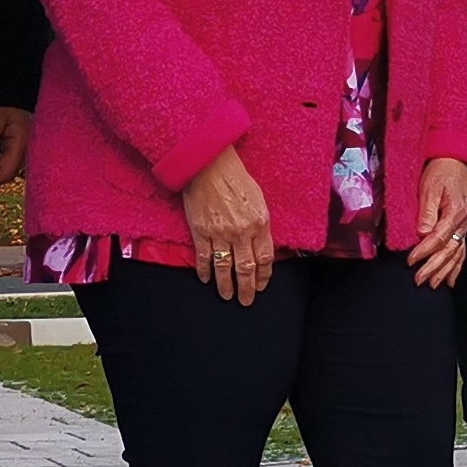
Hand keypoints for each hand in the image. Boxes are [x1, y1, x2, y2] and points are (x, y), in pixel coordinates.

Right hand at [179, 144, 274, 305]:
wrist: (209, 165)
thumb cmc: (236, 179)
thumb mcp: (258, 200)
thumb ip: (261, 223)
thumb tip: (261, 243)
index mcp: (260, 223)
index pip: (265, 258)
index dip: (264, 275)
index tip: (262, 285)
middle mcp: (241, 232)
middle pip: (246, 268)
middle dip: (247, 288)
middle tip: (246, 301)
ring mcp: (220, 233)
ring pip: (225, 267)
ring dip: (226, 285)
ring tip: (227, 296)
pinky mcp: (201, 231)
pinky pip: (204, 257)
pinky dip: (204, 270)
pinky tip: (205, 279)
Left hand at [407, 157, 466, 289]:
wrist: (457, 162)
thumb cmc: (442, 171)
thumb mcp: (430, 187)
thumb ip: (426, 211)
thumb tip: (422, 232)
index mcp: (455, 212)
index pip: (438, 238)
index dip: (423, 251)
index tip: (410, 260)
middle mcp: (463, 223)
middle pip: (448, 250)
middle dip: (433, 267)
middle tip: (418, 279)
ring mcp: (465, 227)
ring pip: (456, 254)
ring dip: (444, 271)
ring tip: (433, 285)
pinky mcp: (463, 228)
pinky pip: (462, 251)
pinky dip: (456, 267)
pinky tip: (451, 279)